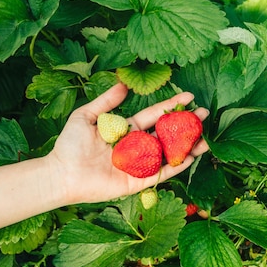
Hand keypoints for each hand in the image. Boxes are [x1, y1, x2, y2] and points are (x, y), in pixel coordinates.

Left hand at [46, 83, 208, 204]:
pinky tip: (191, 156)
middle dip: (186, 124)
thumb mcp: (86, 116)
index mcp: (126, 131)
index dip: (171, 106)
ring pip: (169, 154)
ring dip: (188, 146)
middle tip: (205, 114)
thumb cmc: (69, 145)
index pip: (154, 116)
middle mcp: (136, 147)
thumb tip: (123, 83)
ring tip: (205, 138)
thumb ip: (106, 101)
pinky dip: (177, 166)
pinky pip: (161, 174)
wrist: (61, 174)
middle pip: (167, 134)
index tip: (189, 96)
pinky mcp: (137, 182)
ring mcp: (139, 165)